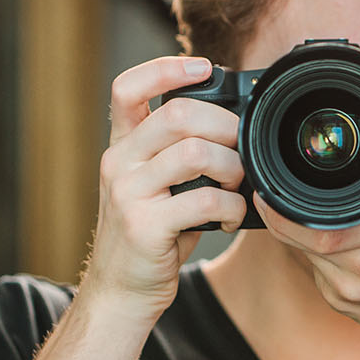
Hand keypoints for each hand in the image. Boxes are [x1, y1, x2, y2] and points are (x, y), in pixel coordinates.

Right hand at [82, 56, 247, 317]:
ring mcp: (127, 194)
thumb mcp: (156, 184)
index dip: (165, 68)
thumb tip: (238, 124)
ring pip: (194, 153)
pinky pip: (204, 201)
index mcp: (122, 146)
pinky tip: (230, 218)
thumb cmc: (152, 234)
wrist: (120, 292)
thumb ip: (179, 152)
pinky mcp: (144, 227)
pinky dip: (231, 208)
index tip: (205, 68)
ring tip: (237, 185)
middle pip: (177, 115)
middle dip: (224, 125)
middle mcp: (118, 163)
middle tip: (241, 147)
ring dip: (232, 167)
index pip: (127, 87)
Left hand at [259, 103, 359, 352]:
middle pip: (304, 238)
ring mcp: (352, 289)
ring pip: (301, 253)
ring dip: (294, 228)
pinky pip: (310, 268)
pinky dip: (307, 248)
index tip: (273, 180)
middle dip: (282, 212)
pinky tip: (321, 232)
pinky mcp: (340, 302)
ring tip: (294, 204)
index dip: (288, 203)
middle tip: (270, 187)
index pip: (327, 220)